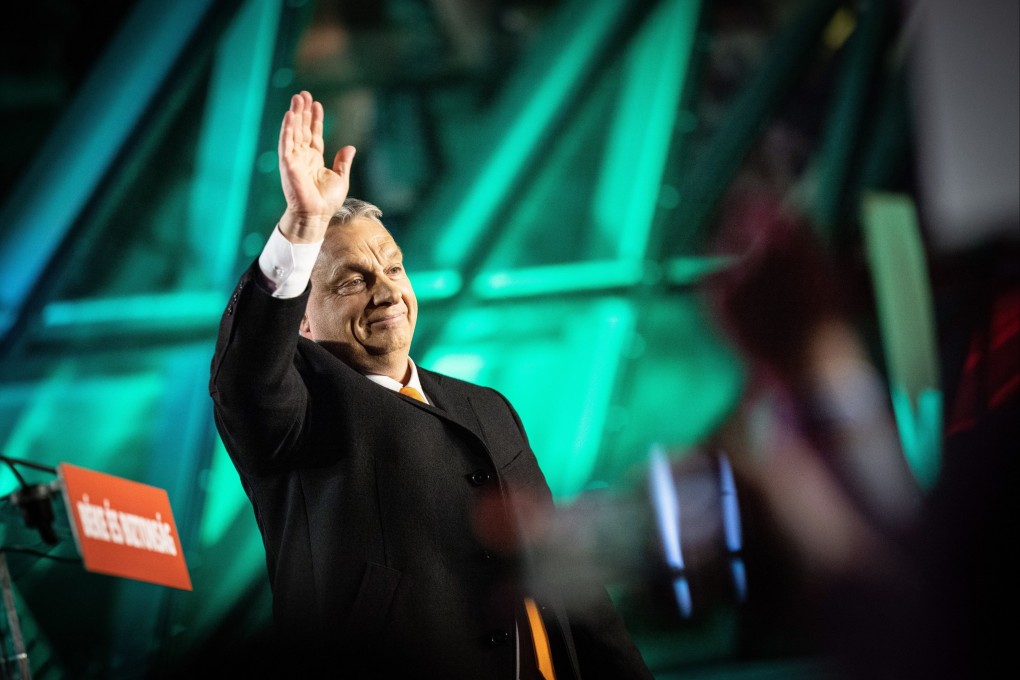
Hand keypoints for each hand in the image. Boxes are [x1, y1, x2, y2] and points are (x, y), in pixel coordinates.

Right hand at [277, 91, 355, 242]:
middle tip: (303, 93)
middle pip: (302, 128)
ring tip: (297, 97)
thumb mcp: (340, 178)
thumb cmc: (326, 201)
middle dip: (303, 111)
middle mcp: (302, 157)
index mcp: (314, 159)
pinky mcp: (287, 163)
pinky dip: (287, 128)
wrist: (316, 215)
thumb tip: (350, 146)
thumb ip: (343, 162)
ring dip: (295, 114)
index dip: (315, 119)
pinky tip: (290, 114)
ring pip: (293, 131)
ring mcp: (294, 159)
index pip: (314, 134)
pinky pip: (286, 142)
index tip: (316, 104)